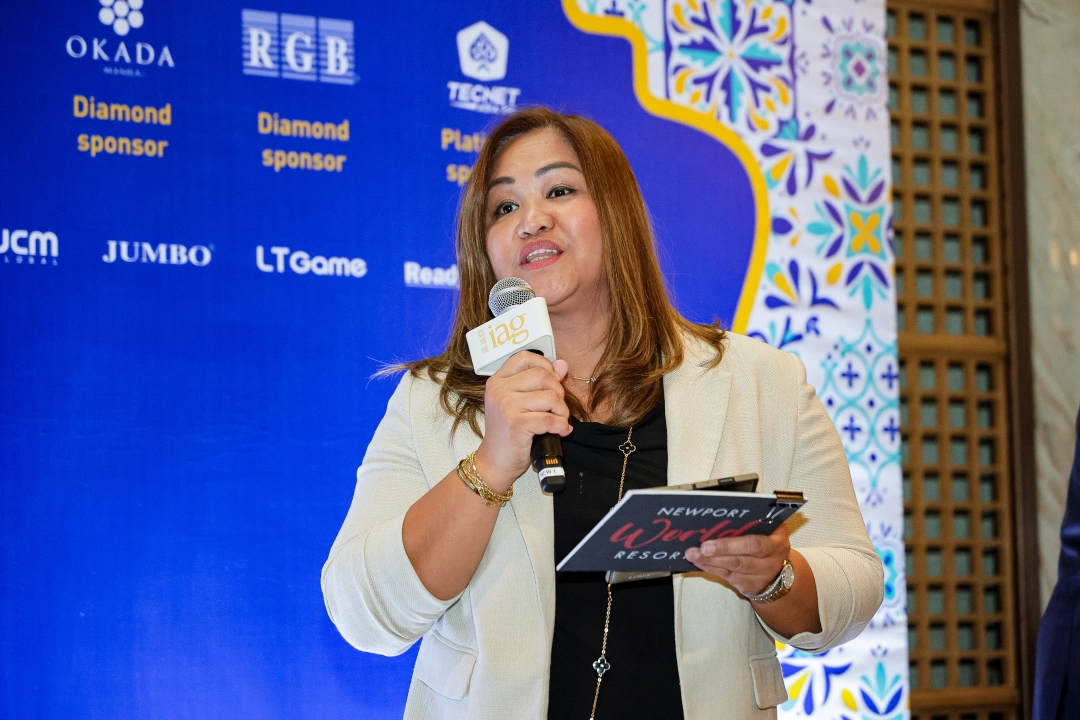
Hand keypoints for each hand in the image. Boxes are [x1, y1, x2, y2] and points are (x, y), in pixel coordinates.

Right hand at [474, 352, 570, 491]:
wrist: (495, 461)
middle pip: (542, 375)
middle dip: (558, 391)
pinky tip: (561, 431)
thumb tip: (562, 364)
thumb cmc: (508, 431)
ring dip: (562, 411)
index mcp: (498, 380)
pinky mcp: (516, 424)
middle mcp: (499, 390)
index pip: (525, 357)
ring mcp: (506, 406)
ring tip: (559, 420)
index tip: (552, 381)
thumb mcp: (519, 402)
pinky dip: (562, 426)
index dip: (545, 365)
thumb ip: (539, 382)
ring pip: (550, 397)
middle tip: (557, 406)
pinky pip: (551, 419)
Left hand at [684, 523, 790, 598]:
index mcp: (776, 544)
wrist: (778, 572)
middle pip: (740, 561)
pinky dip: (710, 568)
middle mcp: (769, 563)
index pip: (754, 545)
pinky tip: (698, 561)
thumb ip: (754, 520)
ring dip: (709, 562)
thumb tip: (729, 507)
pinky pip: (725, 576)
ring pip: (730, 570)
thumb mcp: (772, 528)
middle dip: (717, 554)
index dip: (731, 545)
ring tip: (692, 554)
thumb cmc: (769, 541)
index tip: (710, 543)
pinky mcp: (746, 586)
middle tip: (699, 549)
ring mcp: (757, 578)